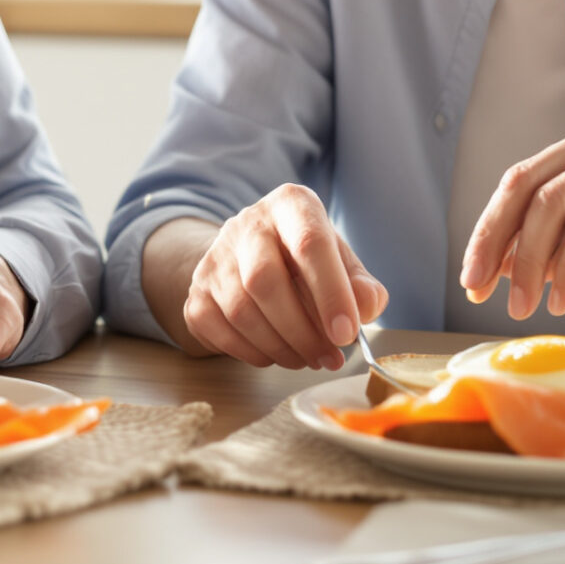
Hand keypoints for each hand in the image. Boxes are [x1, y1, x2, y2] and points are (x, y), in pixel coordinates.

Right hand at [181, 184, 387, 370]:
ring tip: (309, 358)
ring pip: (241, 311)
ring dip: (281, 348)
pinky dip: (253, 353)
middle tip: (330, 357)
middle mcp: (247, 223)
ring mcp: (215, 258)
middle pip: (265, 281)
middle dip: (302, 331)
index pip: (310, 244)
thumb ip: (361, 284)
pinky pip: (220, 331)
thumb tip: (368, 306)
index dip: (331, 293)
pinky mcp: (197, 292)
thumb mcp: (341, 262)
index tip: (346, 333)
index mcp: (291, 205)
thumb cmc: (306, 260)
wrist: (251, 258)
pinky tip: (277, 354)